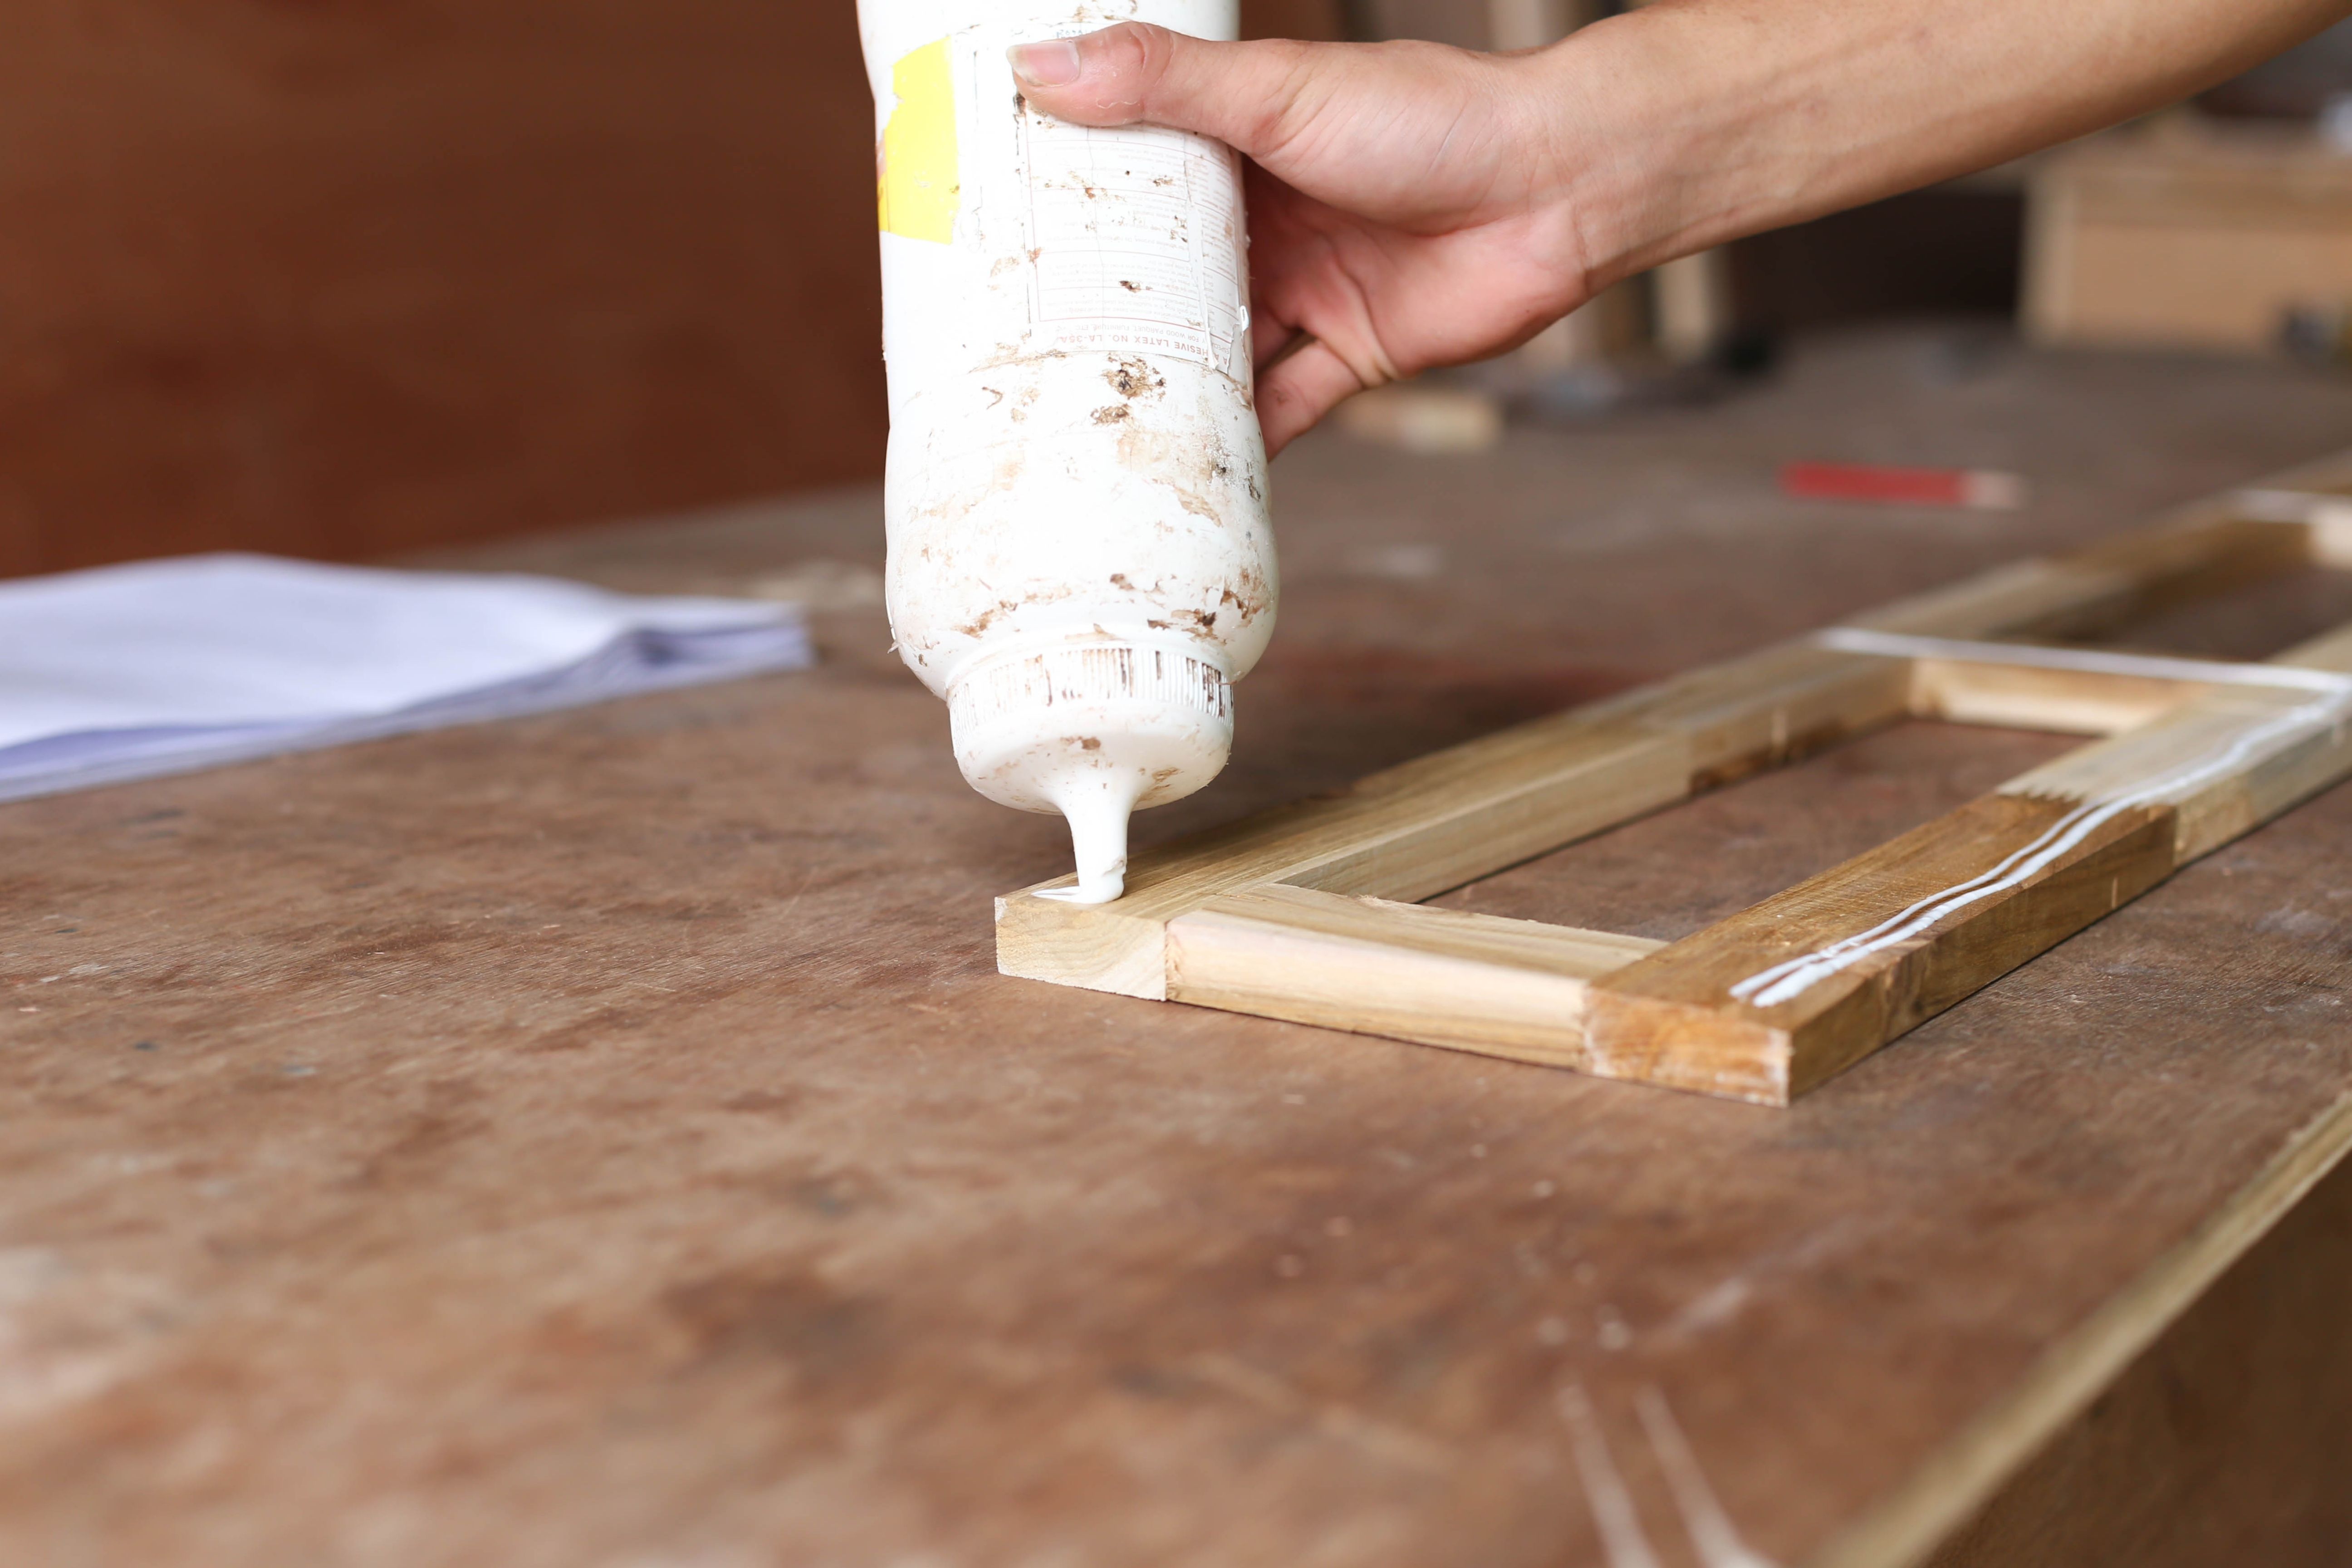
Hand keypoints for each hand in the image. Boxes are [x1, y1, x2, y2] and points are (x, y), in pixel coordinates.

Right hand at [1010, 25, 1592, 454]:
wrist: (1560, 186)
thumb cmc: (1432, 117)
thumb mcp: (1279, 92)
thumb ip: (1165, 83)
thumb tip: (1040, 66)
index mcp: (1236, 145)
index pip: (1128, 177)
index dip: (1063, 205)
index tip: (986, 235)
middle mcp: (1263, 223)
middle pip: (1159, 278)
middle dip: (1094, 313)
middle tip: (1004, 350)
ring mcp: (1302, 291)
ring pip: (1210, 352)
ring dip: (1155, 386)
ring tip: (1069, 423)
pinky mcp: (1346, 356)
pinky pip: (1277, 411)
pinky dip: (1235, 444)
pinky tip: (1175, 473)